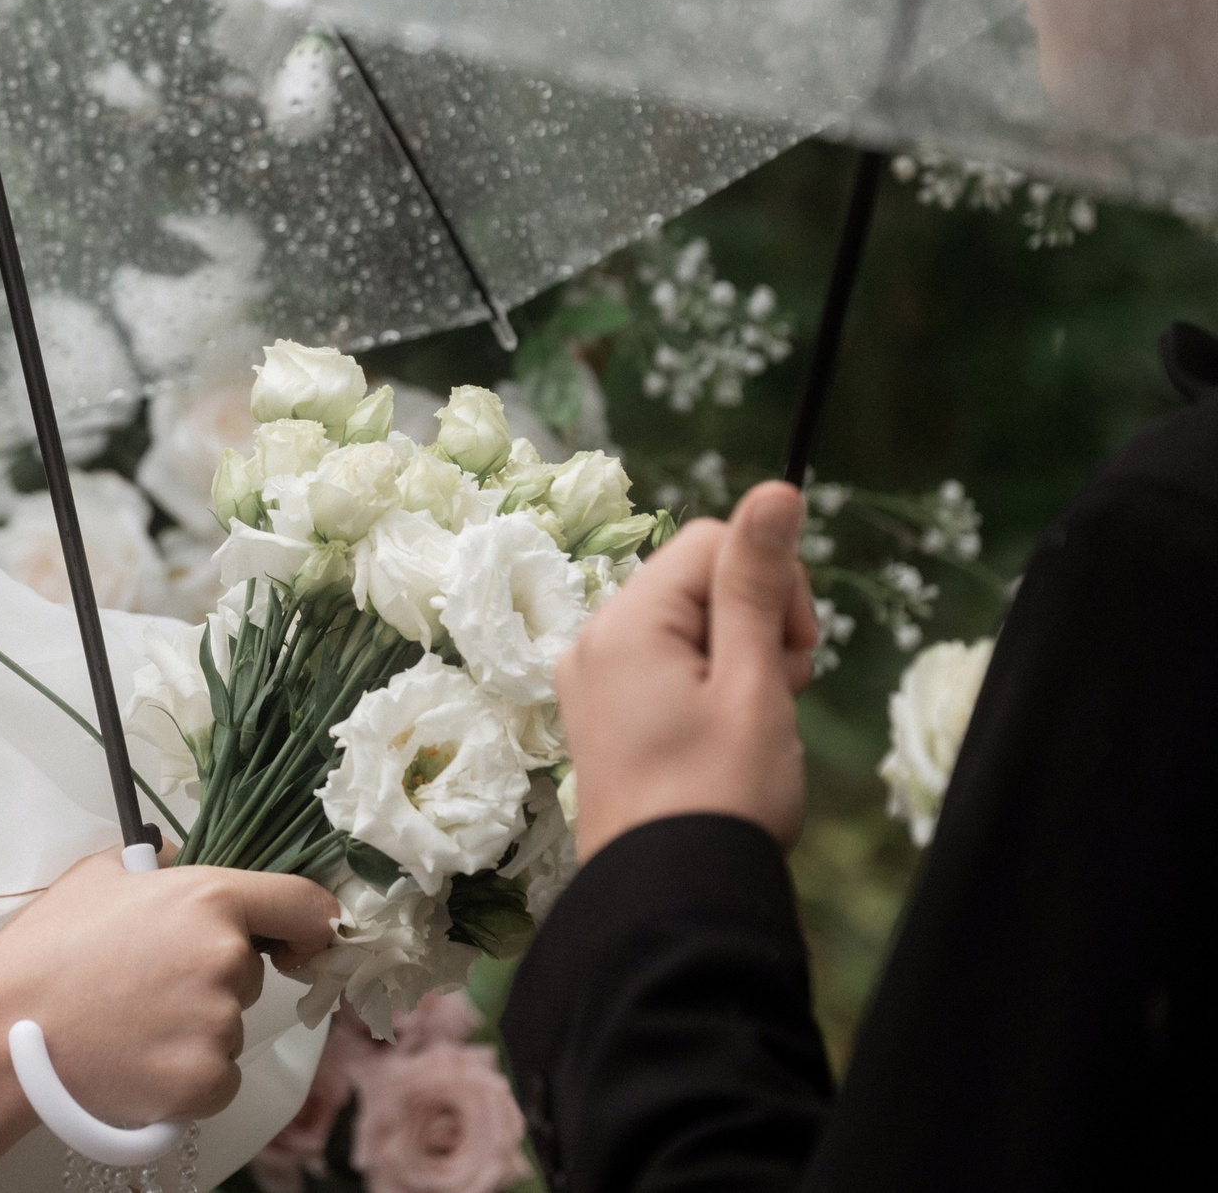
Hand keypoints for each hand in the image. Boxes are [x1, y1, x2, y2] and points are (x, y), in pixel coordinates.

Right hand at [0, 848, 337, 1125]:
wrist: (5, 1029)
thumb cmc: (46, 949)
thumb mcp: (102, 873)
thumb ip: (160, 862)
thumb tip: (185, 860)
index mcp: (209, 899)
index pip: (305, 907)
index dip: (308, 925)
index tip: (295, 943)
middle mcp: (226, 961)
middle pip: (250, 973)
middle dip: (212, 978)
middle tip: (146, 982)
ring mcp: (218, 1026)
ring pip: (229, 1028)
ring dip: (194, 1029)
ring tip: (129, 1022)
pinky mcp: (203, 1082)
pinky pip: (217, 1079)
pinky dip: (185, 1077)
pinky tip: (135, 1058)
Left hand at [556, 481, 818, 859]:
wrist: (670, 900)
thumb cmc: (722, 794)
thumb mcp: (754, 681)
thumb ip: (758, 582)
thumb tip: (773, 489)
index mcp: (624, 622)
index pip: (711, 541)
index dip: (771, 582)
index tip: (796, 650)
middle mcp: (593, 641)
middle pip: (696, 581)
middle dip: (756, 623)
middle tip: (780, 693)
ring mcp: (591, 681)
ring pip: (686, 627)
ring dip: (739, 660)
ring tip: (754, 725)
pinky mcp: (601, 717)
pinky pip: (663, 669)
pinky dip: (708, 688)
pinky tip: (728, 738)